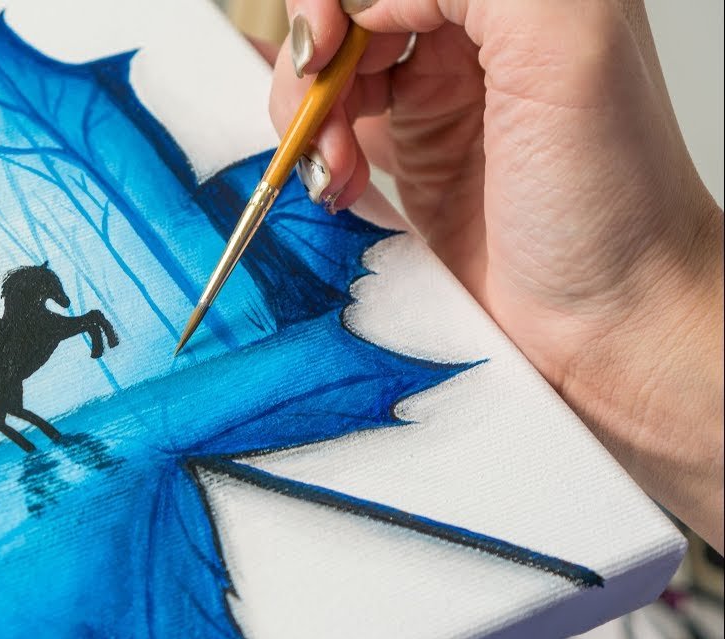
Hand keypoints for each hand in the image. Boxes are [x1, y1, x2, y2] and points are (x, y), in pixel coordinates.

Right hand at [265, 0, 723, 549]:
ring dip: (310, 113)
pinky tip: (335, 182)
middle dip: (318, 59)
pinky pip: (334, 126)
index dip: (341, 3)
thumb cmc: (613, 205)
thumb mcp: (569, 44)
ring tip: (333, 166)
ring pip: (332, 68)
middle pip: (353, 13)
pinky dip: (314, 151)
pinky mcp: (413, 155)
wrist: (608, 323)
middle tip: (318, 107)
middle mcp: (480, 36)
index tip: (329, 49)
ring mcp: (442, 96)